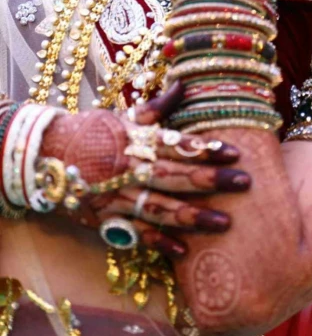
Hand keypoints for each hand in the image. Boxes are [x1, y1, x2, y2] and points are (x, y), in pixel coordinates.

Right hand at [39, 82, 250, 257]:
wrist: (43, 155)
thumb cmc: (91, 132)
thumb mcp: (123, 116)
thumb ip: (156, 107)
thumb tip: (184, 85)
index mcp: (137, 140)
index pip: (177, 144)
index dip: (206, 149)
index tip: (235, 153)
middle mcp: (130, 168)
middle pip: (175, 175)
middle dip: (211, 180)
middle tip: (244, 183)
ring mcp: (118, 195)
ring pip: (160, 207)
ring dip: (193, 216)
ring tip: (224, 222)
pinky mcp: (106, 218)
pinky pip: (135, 233)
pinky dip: (158, 242)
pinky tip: (183, 250)